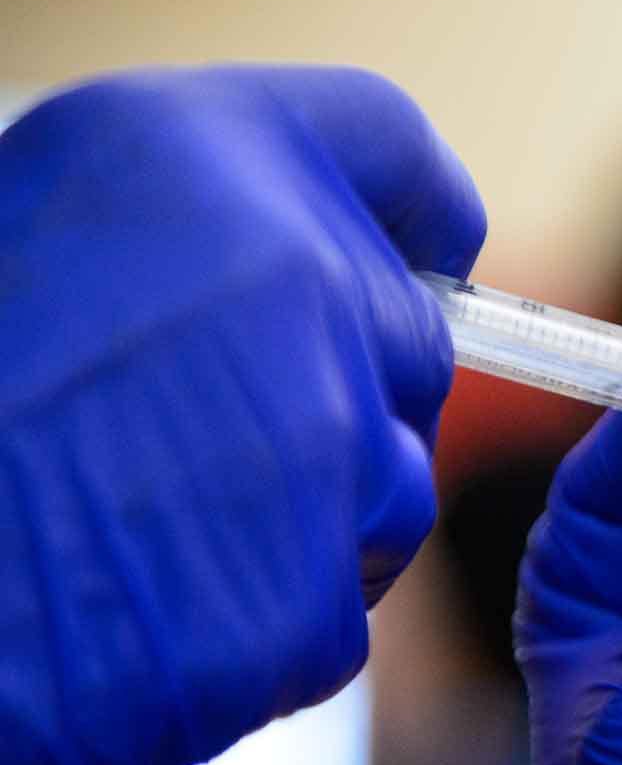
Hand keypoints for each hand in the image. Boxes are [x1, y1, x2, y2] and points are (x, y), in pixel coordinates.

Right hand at [0, 66, 484, 764]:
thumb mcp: (22, 233)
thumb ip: (182, 238)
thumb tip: (323, 268)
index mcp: (186, 150)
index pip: (381, 140)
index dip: (411, 206)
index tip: (437, 249)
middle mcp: (288, 273)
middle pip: (407, 340)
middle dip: (341, 394)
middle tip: (197, 446)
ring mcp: (323, 443)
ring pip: (388, 482)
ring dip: (308, 517)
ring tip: (138, 536)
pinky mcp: (315, 596)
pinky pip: (335, 608)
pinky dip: (261, 624)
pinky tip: (140, 620)